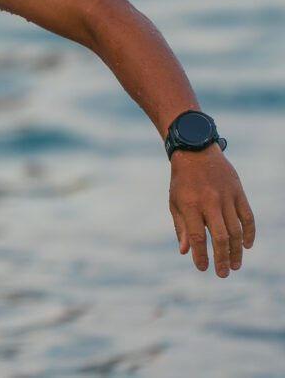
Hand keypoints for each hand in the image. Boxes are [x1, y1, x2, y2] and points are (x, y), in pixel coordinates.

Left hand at [169, 145, 255, 276]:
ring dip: (236, 250)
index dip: (200, 254)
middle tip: (222, 274)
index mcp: (190, 204)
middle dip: (221, 258)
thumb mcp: (174, 202)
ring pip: (236, 230)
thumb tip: (184, 251)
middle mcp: (210, 201)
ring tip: (234, 265)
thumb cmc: (182, 181)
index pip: (198, 236)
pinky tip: (247, 246)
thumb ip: (181, 226)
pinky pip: (248, 216)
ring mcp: (226, 197)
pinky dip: (249, 233)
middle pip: (220, 236)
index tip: (202, 268)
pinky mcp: (238, 192)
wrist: (195, 151)